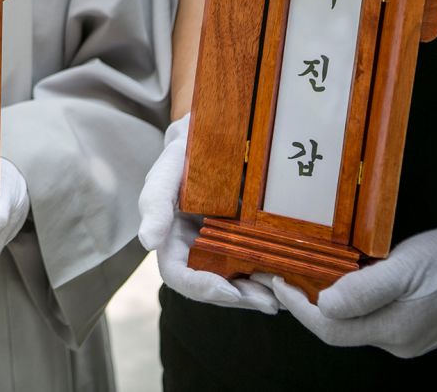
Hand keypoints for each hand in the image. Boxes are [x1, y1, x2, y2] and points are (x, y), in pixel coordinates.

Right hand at [138, 115, 277, 313]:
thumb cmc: (186, 152)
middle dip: (238, 297)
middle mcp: (195, 249)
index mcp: (171, 238)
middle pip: (212, 287)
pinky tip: (289, 276)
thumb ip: (154, 203)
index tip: (227, 289)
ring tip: (281, 295)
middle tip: (268, 301)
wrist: (217, 135)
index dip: (200, 287)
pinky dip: (269, 275)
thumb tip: (147, 242)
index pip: (178, 275)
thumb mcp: (167, 170)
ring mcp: (222, 247)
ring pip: (236, 282)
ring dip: (256, 293)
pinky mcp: (247, 240)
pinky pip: (256, 265)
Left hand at [267, 227, 436, 356]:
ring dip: (321, 302)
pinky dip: (344, 302)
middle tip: (277, 277)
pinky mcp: (410, 327)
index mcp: (393, 329)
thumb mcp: (406, 266)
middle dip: (302, 304)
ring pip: (350, 323)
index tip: (277, 281)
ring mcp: (404, 336)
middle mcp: (396, 340)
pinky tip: (335, 282)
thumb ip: (364, 289)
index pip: (328, 328)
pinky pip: (367, 318)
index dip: (297, 307)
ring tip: (298, 277)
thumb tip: (323, 304)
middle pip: (335, 329)